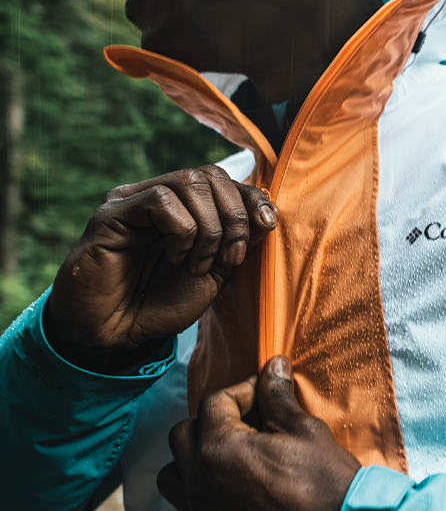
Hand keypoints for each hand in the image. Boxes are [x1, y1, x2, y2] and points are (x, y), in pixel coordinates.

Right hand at [43, 165, 277, 371]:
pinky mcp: (112, 213)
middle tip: (229, 258)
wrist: (117, 335)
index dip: (251, 198)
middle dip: (234, 216)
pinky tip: (175, 257)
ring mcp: (133, 201)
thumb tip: (268, 214)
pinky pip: (161, 199)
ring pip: (190, 182)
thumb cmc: (161, 304)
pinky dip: (182, 230)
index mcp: (183, 207)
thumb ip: (238, 242)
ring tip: (197, 264)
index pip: (223, 180)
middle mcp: (157, 197)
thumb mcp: (214, 273)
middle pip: (210, 175)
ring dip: (209, 228)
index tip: (268, 223)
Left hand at [157, 355, 360, 510]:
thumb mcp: (304, 430)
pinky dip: (199, 503)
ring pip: (173, 476)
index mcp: (220, 448)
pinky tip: (227, 498)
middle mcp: (200, 482)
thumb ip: (278, 397)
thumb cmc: (325, 482)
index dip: (243, 391)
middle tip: (246, 423)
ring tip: (227, 458)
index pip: (215, 403)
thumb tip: (273, 367)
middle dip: (211, 421)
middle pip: (183, 435)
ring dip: (193, 460)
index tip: (265, 394)